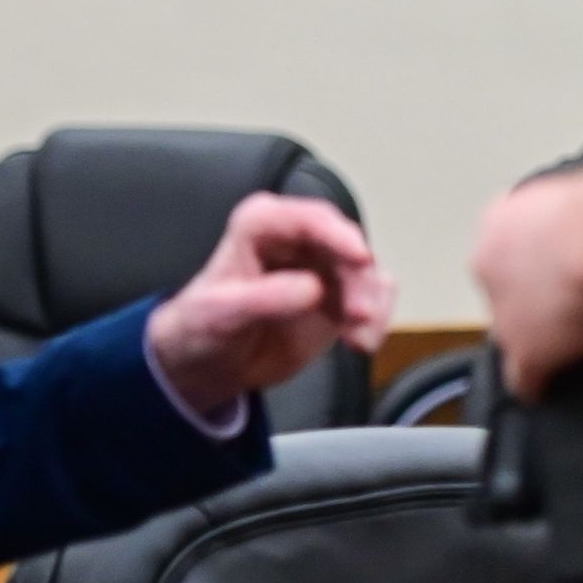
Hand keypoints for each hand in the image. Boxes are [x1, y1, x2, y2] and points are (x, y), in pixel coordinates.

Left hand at [144, 194, 394, 415]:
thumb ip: (264, 299)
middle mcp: (298, 237)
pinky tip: (362, 344)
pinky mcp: (340, 293)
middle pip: (345, 245)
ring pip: (366, 272)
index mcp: (261, 225)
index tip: (361, 259)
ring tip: (359, 342)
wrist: (212, 363)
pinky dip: (377, 320)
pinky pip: (373, 298)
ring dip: (372, 305)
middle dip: (360, 280)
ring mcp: (323, 264)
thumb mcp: (221, 314)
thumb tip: (314, 289)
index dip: (338, 235)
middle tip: (360, 316)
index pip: (307, 219)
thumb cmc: (204, 327)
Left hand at [472, 173, 582, 398]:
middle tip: (566, 302)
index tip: (554, 271)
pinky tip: (547, 389)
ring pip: (510, 331)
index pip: (505, 248)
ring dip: (533, 336)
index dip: (532, 264)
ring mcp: (503, 310)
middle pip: (502, 290)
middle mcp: (488, 263)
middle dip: (528, 298)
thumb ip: (567, 219)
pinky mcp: (524, 349)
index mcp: (499, 220)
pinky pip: (523, 377)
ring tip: (564, 344)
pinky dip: (537, 383)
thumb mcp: (578, 198)